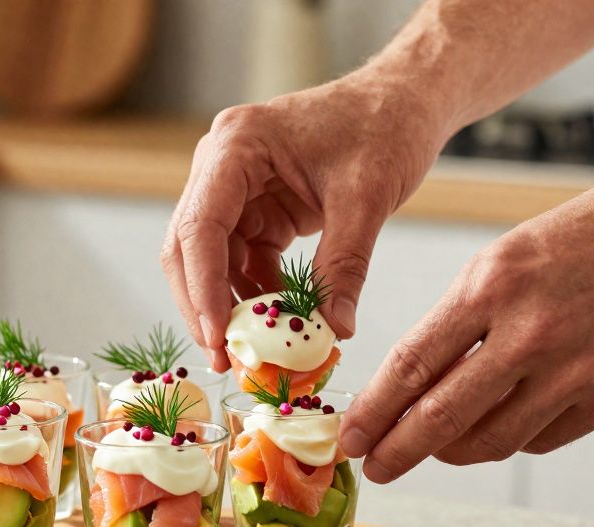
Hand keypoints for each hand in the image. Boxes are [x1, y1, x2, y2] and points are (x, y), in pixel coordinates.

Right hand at [160, 76, 447, 369]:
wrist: (404, 101)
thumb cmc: (385, 126)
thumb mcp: (367, 198)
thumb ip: (344, 266)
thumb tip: (335, 330)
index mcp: (237, 145)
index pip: (200, 226)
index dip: (203, 287)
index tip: (217, 337)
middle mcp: (222, 164)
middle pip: (189, 246)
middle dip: (204, 305)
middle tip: (223, 358)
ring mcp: (235, 187)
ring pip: (211, 260)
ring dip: (229, 305)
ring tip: (252, 352)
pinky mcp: (256, 207)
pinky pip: (242, 260)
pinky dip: (256, 294)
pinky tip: (277, 324)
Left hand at [342, 159, 593, 483]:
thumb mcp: (508, 255)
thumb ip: (462, 317)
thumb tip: (416, 382)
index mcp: (492, 286)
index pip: (412, 366)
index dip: (373, 412)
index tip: (349, 436)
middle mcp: (530, 333)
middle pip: (442, 418)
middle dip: (398, 451)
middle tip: (374, 467)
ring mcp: (576, 371)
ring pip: (491, 441)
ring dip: (452, 452)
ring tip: (433, 447)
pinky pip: (540, 440)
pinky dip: (510, 439)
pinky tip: (498, 425)